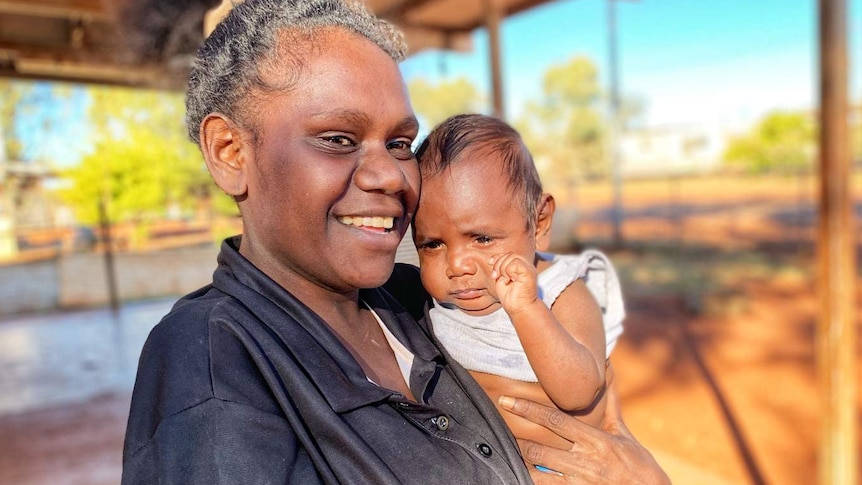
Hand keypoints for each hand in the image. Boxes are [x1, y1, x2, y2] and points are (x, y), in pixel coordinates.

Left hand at [488, 252, 538, 315]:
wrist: (518, 308)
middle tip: (496, 276)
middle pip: (510, 254)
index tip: (490, 262)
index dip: (498, 257)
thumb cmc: (511, 297)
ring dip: (503, 269)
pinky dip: (508, 271)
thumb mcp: (501, 279)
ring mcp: (529, 269)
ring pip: (512, 257)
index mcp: (521, 267)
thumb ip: (500, 268)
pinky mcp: (529, 272)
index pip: (510, 254)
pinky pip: (515, 263)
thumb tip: (492, 259)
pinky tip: (509, 280)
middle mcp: (526, 266)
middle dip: (498, 263)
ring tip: (504, 280)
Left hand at [498, 368, 669, 483]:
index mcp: (595, 441)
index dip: (528, 409)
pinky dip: (532, 480)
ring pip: (537, 472)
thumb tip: (608, 370)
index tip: (506, 400)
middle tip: (502, 429)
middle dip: (518, 440)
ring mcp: (579, 484)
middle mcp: (585, 462)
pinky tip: (521, 475)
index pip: (555, 420)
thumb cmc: (639, 465)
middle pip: (539, 449)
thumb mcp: (624, 434)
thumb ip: (610, 405)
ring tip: (509, 454)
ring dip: (522, 462)